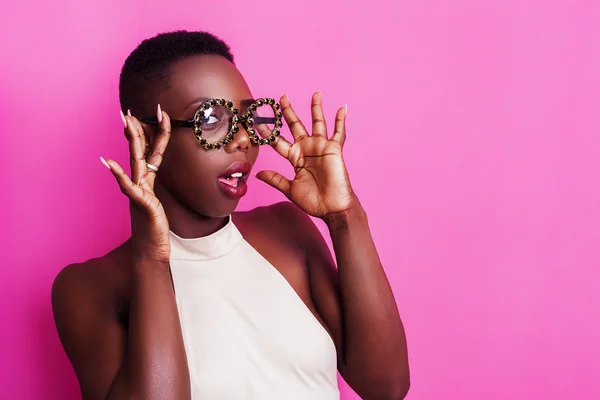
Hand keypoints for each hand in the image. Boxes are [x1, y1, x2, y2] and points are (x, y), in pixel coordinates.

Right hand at [102, 106, 171, 262]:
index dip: (159, 132)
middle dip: (136, 129)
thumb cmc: (153, 228)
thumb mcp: (155, 203)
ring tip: (126, 122)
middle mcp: (142, 184)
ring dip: (131, 141)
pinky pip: (130, 188)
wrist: (150, 253)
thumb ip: (150, 189)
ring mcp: (140, 193)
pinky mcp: (142, 205)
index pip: (154, 151)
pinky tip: (108, 163)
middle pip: (140, 151)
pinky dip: (119, 175)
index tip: (161, 112)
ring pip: (136, 162)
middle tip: (128, 108)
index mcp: (148, 181)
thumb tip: (150, 177)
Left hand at [256, 93, 356, 218]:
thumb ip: (276, 179)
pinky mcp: (334, 149)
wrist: (332, 208)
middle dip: (288, 112)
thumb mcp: (290, 189)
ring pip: (317, 123)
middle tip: (281, 98)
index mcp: (295, 157)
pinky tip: (341, 108)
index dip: (268, 132)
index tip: (257, 122)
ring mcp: (321, 147)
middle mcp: (307, 149)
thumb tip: (258, 175)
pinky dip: (341, 121)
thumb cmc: (314, 201)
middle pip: (296, 126)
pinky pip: (339, 132)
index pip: (278, 141)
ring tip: (316, 93)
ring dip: (316, 108)